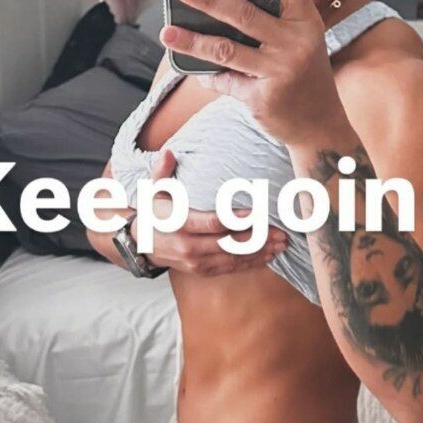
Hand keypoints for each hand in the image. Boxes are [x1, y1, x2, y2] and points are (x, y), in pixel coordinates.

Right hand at [134, 147, 288, 275]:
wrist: (141, 243)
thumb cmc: (154, 211)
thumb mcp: (154, 189)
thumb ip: (163, 171)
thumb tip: (169, 152)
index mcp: (178, 223)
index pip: (212, 222)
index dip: (236, 219)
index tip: (257, 214)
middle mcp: (187, 245)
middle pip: (229, 242)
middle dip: (258, 239)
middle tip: (282, 232)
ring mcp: (194, 261)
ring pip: (233, 258)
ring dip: (259, 252)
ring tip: (281, 244)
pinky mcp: (200, 270)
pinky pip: (229, 268)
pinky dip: (250, 263)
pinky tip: (268, 256)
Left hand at [159, 0, 345, 145]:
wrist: (319, 125)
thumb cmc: (305, 76)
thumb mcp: (303, 42)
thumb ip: (276, 20)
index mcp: (307, 23)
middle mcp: (296, 44)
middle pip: (247, 15)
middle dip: (210, 0)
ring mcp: (280, 72)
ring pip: (227, 50)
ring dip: (193, 40)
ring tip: (168, 32)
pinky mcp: (262, 98)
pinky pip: (225, 81)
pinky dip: (208, 75)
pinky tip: (195, 70)